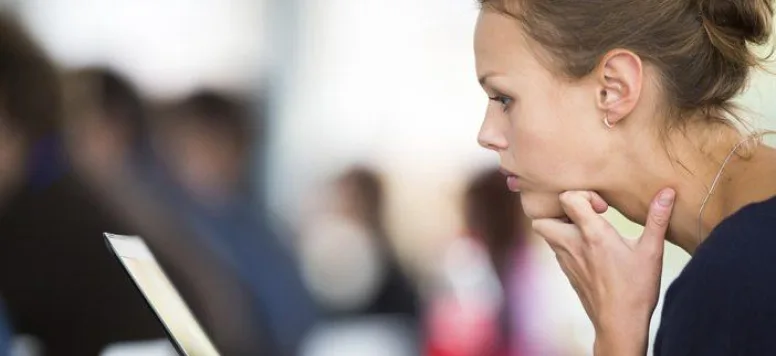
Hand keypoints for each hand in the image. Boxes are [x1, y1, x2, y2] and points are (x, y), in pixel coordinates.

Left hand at [532, 189, 674, 354]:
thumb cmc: (636, 288)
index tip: (602, 207)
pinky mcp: (567, 271)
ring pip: (546, 234)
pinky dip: (564, 242)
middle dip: (558, 210)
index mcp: (592, 234)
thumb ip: (657, 218)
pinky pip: (556, 249)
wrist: (619, 323)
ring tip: (584, 228)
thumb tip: (667, 192)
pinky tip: (587, 247)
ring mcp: (566, 259)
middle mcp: (572, 244)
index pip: (567, 198)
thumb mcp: (651, 251)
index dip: (583, 195)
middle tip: (581, 214)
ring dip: (560, 226)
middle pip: (541, 218)